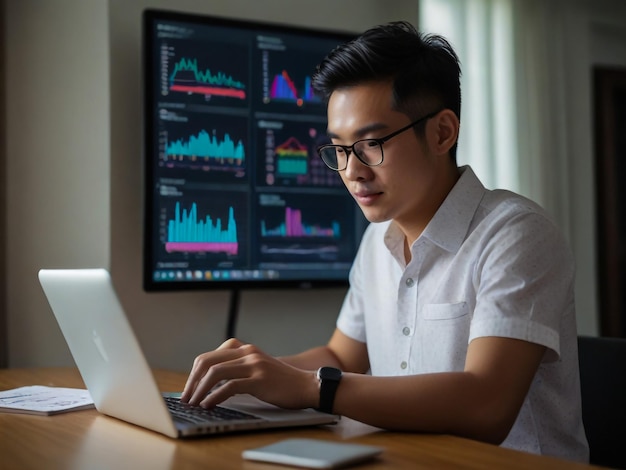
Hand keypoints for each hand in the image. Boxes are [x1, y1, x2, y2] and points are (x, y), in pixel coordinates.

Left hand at [181, 338, 318, 409]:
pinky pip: (230, 386)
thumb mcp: (257, 367)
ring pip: (215, 372)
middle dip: (192, 381)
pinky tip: (209, 405)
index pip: (208, 357)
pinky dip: (215, 397)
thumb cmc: (281, 382)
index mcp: (244, 348)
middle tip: (186, 398)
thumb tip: (208, 384)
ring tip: (194, 403)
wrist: (307, 385)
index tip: (188, 389)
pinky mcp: (259, 380)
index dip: (194, 374)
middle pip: (207, 362)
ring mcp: (254, 364)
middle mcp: (247, 352)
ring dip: (200, 390)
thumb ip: (237, 368)